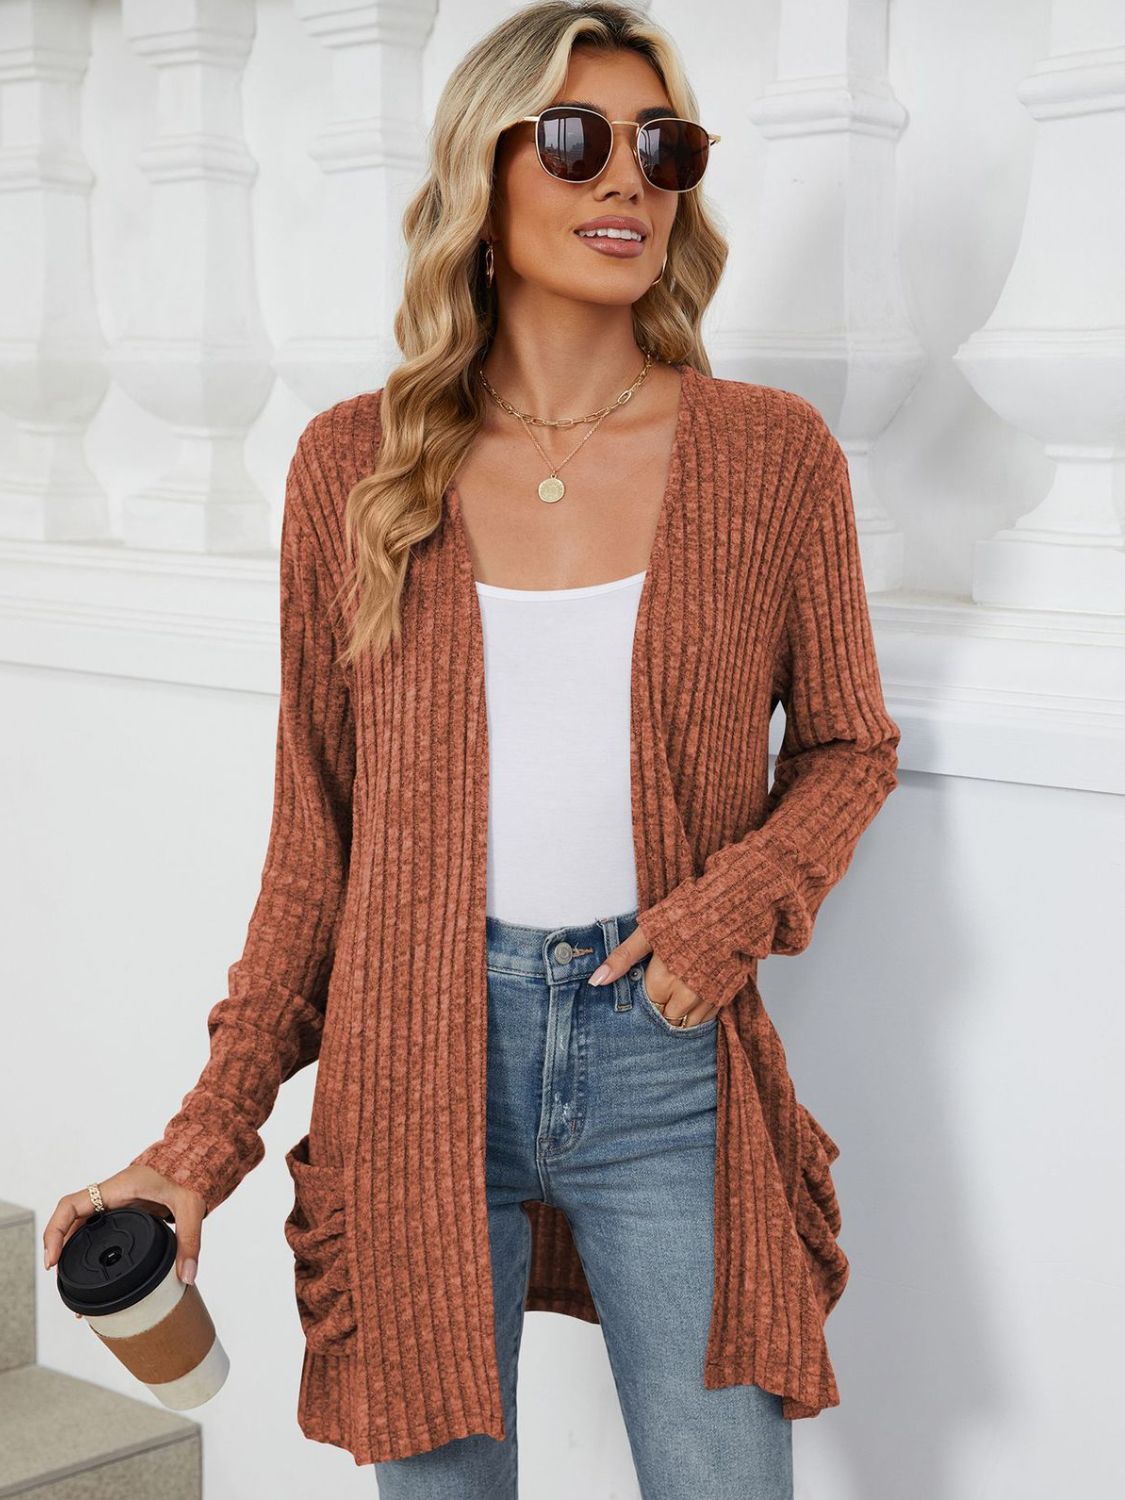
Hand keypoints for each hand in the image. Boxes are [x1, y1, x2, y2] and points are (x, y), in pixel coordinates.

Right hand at [43, 1166, 205, 1289]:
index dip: (56, 1231)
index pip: (72, 1204)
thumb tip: (186, 1275)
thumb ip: (189, 1240)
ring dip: (70, 1248)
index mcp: (118, 1188)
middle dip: (59, 1247)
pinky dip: (85, 1245)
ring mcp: (114, 1203)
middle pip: (71, 1220)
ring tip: (68, 1280)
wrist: (194, 1163)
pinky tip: (85, 1266)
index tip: (53, 1259)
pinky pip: (94, 1227)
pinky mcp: (121, 1211)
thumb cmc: (188, 1176)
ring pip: (80, 1225)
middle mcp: (111, 1195)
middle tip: (59, 1278)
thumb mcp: (190, 1206)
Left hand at [587, 922, 718, 1028]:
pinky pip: (709, 1018)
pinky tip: (696, 996)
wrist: (731, 907)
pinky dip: (700, 1013)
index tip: (649, 986)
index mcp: (664, 980)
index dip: (646, 997)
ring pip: (689, 1024)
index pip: (648, 1007)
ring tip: (677, 995)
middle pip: (668, 1019)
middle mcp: (688, 994)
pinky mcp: (727, 994)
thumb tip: (596, 981)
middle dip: (663, 1009)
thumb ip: (622, 958)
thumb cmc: (686, 916)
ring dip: (681, 1015)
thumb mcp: (648, 933)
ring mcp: (710, 996)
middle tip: (662, 991)